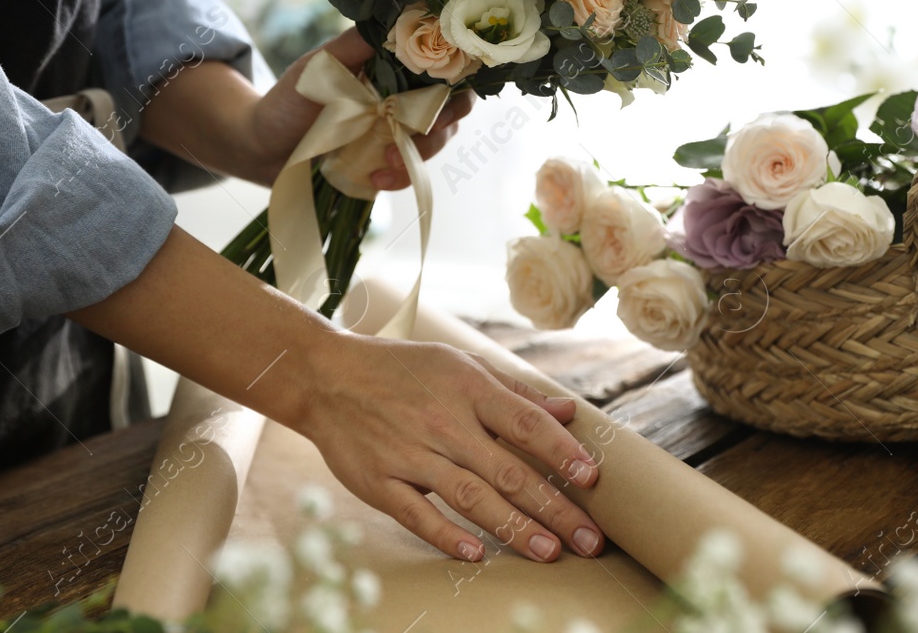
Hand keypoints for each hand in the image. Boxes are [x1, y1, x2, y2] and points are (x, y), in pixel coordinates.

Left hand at [250, 29, 473, 188]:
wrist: (261, 147)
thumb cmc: (289, 100)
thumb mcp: (318, 66)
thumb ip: (355, 46)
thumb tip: (396, 19)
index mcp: (394, 66)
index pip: (445, 66)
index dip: (456, 81)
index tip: (440, 98)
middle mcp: (404, 96)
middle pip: (452, 107)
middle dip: (440, 126)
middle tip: (414, 137)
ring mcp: (397, 131)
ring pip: (436, 141)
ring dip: (419, 155)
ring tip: (384, 166)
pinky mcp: (387, 162)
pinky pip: (411, 171)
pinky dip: (400, 178)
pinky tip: (375, 180)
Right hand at [291, 331, 604, 561]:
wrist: (326, 377)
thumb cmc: (401, 369)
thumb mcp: (459, 363)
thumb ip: (515, 391)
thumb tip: (568, 411)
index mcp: (468, 390)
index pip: (526, 423)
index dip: (561, 451)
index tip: (592, 478)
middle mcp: (444, 423)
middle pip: (509, 471)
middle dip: (554, 507)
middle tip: (589, 539)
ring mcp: (411, 455)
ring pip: (471, 497)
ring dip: (514, 528)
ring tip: (550, 552)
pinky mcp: (381, 483)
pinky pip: (418, 515)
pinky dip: (448, 536)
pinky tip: (478, 554)